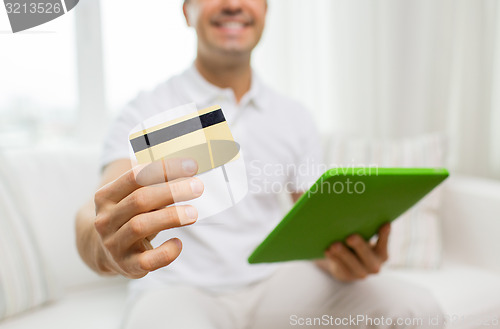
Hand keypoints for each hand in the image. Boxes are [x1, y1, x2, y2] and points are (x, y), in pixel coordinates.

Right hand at [93, 158, 202, 278]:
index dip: (164, 169)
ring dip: (170, 217)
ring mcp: (114, 244)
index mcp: (106, 196)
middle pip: (140, 200)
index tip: (191, 165)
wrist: (107, 252)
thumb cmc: (131, 216)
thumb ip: (155, 182)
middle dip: (172, 191)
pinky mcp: (128, 266)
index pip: (135, 176)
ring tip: (193, 213)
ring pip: (140, 226)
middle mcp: (106, 220)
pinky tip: (178, 243)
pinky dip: (166, 252)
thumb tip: (189, 164)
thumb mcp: (135, 196)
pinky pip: (148, 260)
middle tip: (197, 187)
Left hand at [316, 223, 390, 281]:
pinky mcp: (346, 276)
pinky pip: (340, 268)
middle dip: (359, 246)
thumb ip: (364, 229)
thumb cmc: (357, 244)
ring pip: (353, 264)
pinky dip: (334, 259)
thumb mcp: (363, 237)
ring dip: (343, 254)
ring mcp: (361, 273)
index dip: (385, 235)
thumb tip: (357, 211)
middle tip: (350, 237)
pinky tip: (327, 250)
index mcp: (381, 253)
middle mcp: (374, 265)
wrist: (346, 263)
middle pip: (368, 257)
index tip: (385, 224)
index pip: (384, 244)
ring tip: (334, 245)